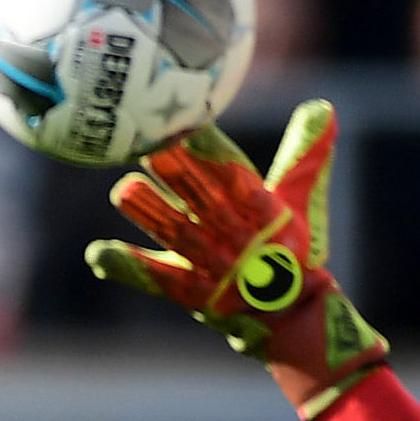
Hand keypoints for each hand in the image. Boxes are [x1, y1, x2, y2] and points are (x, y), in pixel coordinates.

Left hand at [87, 104, 390, 418]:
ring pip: (178, 235)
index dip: (215, 153)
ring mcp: (213, 266)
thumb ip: (303, 153)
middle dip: (179, 175)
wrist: (289, 314)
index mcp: (264, 211)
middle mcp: (237, 236)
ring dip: (151, 213)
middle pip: (204, 201)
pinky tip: (97, 252)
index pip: (237, 176)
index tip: (193, 127)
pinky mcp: (191, 292)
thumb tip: (322, 106)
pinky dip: (127, 266)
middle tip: (150, 147)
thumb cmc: (290, 248)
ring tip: (124, 190)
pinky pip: (156, 277)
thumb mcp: (300, 200)